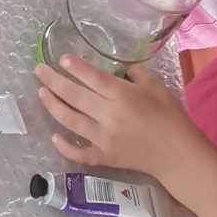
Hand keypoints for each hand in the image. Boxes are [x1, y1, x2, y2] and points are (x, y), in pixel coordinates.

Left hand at [35, 57, 195, 172]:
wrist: (177, 154)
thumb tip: (116, 67)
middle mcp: (109, 115)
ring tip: (41, 93)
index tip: (60, 58)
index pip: (92, 78)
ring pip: (71, 121)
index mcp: (122, 95)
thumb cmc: (169, 116)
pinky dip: (65, 146)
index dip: (75, 67)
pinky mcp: (104, 157)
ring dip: (53, 106)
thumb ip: (134, 73)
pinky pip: (80, 153)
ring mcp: (104, 138)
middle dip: (53, 81)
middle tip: (39, 71)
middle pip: (75, 96)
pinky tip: (54, 137)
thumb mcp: (155, 86)